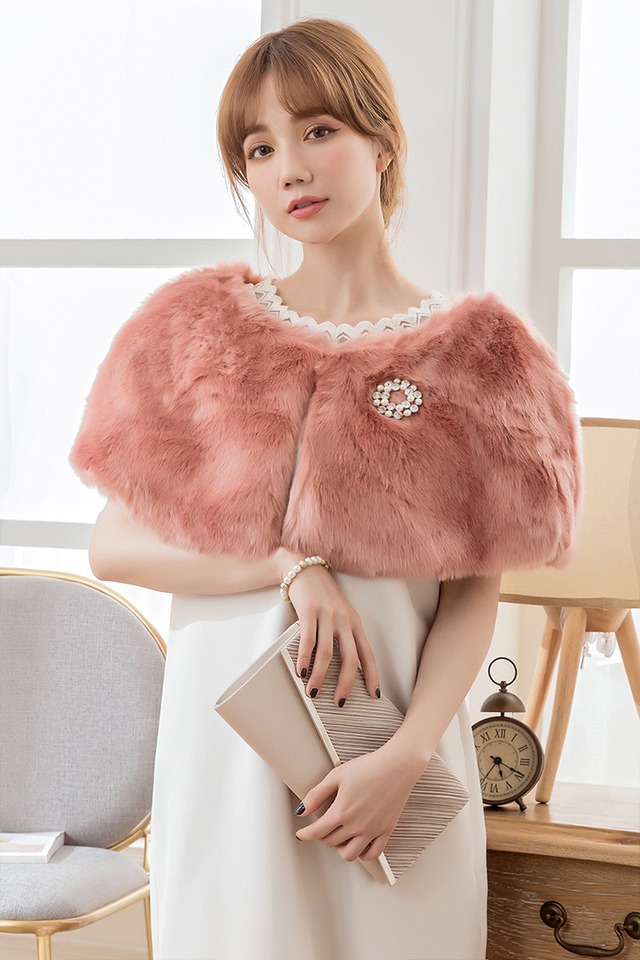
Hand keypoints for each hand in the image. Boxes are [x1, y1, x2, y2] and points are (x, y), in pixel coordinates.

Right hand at [275, 549, 379, 707]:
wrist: (306, 569)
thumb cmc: (323, 595)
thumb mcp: (341, 614)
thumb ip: (344, 636)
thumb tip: (346, 666)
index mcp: (355, 623)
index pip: (368, 653)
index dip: (372, 675)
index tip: (374, 694)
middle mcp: (344, 620)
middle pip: (350, 657)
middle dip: (346, 683)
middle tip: (339, 702)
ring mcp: (327, 615)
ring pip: (327, 652)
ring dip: (320, 675)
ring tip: (313, 691)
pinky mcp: (310, 611)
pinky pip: (308, 640)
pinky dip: (305, 658)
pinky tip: (301, 671)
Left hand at [294, 742, 424, 861]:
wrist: (397, 765)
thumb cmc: (369, 767)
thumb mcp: (336, 775)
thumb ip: (317, 795)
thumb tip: (302, 810)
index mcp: (341, 811)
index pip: (317, 832)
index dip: (305, 834)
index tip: (301, 834)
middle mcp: (356, 825)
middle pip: (331, 842)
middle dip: (322, 836)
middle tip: (322, 827)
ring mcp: (372, 830)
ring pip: (350, 854)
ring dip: (340, 848)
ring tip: (339, 837)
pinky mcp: (386, 831)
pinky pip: (372, 854)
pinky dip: (362, 854)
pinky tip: (358, 844)